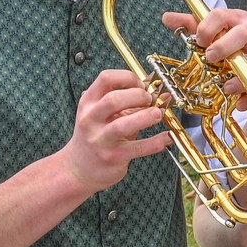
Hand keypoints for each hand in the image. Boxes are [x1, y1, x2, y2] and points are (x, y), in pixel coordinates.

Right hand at [59, 69, 170, 194]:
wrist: (79, 168)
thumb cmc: (97, 135)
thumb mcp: (104, 114)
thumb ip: (129, 102)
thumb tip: (161, 93)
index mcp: (88, 103)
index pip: (106, 79)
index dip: (128, 78)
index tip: (141, 84)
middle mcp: (91, 119)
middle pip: (113, 100)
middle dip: (138, 96)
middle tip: (150, 100)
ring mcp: (101, 139)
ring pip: (122, 125)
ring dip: (145, 117)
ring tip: (158, 114)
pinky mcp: (113, 157)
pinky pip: (138, 148)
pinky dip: (156, 142)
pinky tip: (167, 137)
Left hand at [166, 9, 246, 87]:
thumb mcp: (228, 24)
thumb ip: (196, 23)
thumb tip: (167, 18)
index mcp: (237, 19)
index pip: (221, 15)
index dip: (208, 27)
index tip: (199, 39)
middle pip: (242, 35)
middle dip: (225, 47)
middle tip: (211, 57)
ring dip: (242, 79)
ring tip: (227, 88)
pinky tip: (240, 103)